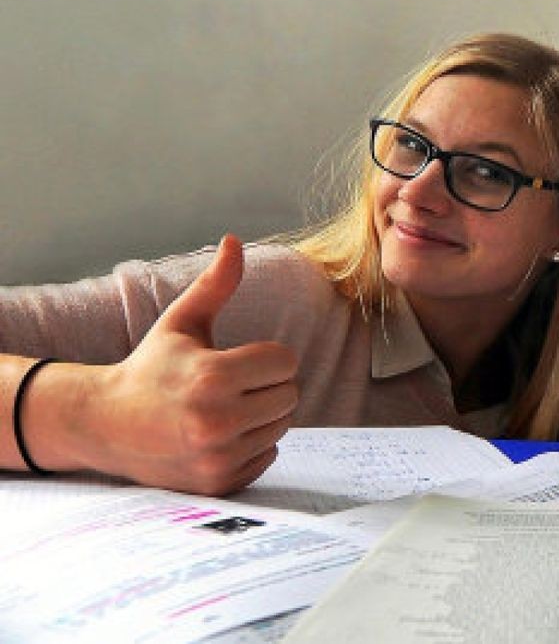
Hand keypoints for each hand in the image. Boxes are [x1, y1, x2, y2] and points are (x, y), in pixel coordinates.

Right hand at [76, 235, 298, 494]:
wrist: (105, 424)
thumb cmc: (150, 368)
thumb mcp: (181, 323)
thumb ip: (215, 285)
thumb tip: (235, 240)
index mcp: (212, 376)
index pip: (285, 361)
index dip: (266, 357)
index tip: (239, 360)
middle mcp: (216, 419)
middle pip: (290, 395)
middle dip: (267, 386)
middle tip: (232, 385)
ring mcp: (217, 455)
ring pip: (282, 427)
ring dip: (262, 416)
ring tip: (223, 409)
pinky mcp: (218, 482)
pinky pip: (268, 456)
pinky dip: (252, 445)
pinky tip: (220, 435)